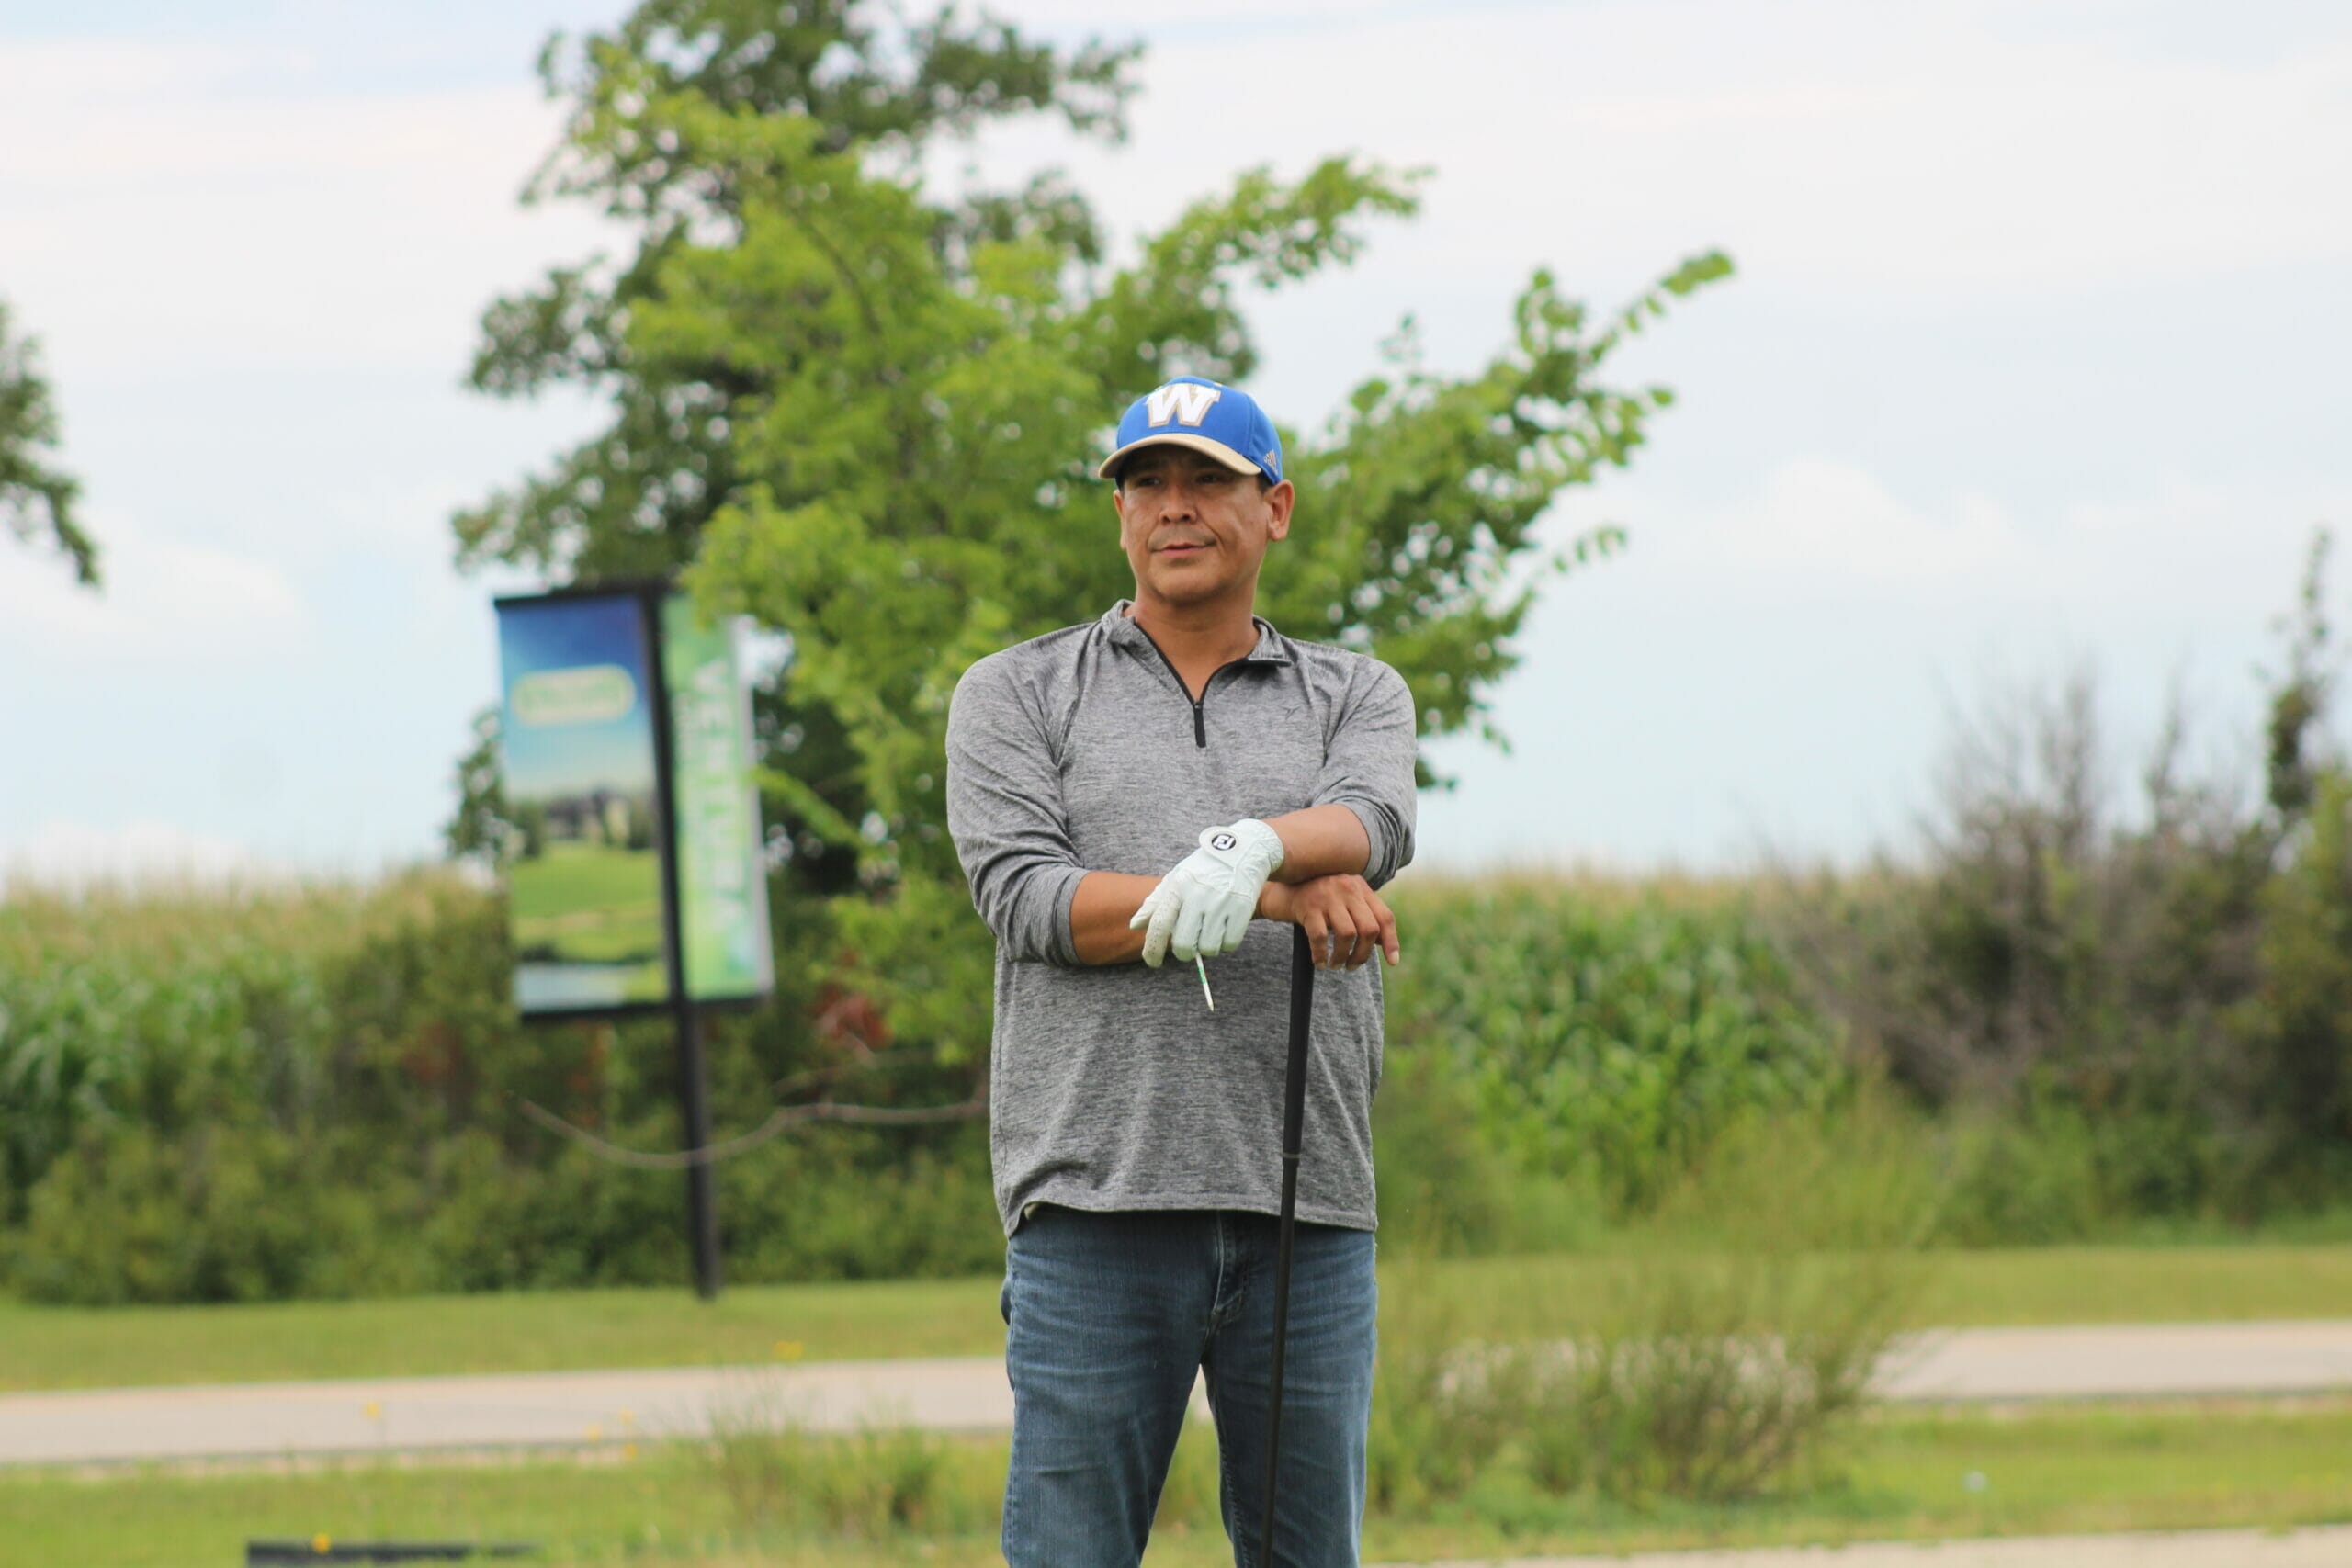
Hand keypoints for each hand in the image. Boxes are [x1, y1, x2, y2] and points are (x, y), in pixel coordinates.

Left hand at [1128, 818, 1285, 967]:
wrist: (1245, 850)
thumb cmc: (1205, 868)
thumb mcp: (1177, 878)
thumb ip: (1155, 902)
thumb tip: (1135, 925)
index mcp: (1178, 886)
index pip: (1160, 924)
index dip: (1153, 949)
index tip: (1153, 962)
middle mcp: (1198, 894)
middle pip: (1184, 944)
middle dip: (1184, 953)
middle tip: (1188, 949)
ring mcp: (1221, 901)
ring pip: (1208, 948)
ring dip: (1207, 948)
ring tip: (1210, 934)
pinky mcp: (1242, 907)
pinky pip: (1230, 944)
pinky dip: (1226, 944)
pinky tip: (1225, 930)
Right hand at [1259, 875, 1400, 970]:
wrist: (1280, 891)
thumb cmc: (1316, 902)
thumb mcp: (1343, 903)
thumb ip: (1363, 916)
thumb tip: (1385, 944)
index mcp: (1360, 887)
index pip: (1385, 917)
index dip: (1391, 941)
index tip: (1393, 962)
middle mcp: (1347, 888)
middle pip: (1369, 928)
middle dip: (1363, 954)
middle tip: (1352, 966)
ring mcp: (1327, 896)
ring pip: (1348, 934)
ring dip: (1343, 956)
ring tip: (1336, 965)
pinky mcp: (1308, 906)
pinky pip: (1320, 937)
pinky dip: (1321, 955)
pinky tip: (1319, 963)